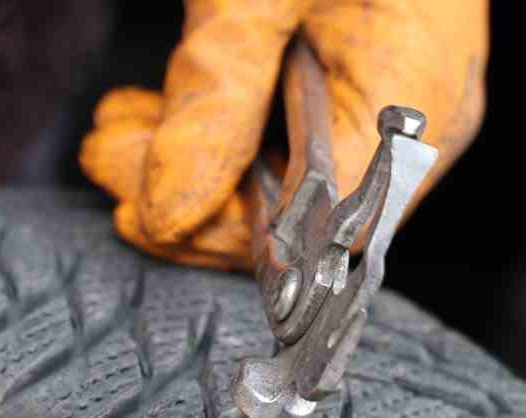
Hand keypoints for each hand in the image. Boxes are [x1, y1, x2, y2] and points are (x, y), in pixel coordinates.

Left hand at [81, 0, 486, 269]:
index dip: (225, 235)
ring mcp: (392, 93)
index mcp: (415, 98)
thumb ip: (215, 99)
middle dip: (188, 193)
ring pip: (279, 177)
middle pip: (297, 213)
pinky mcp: (358, 73)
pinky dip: (214, 129)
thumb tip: (170, 211)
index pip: (321, 229)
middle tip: (109, 157)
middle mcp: (416, 114)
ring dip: (187, 160)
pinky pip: (284, 136)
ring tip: (120, 129)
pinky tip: (158, 110)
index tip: (140, 211)